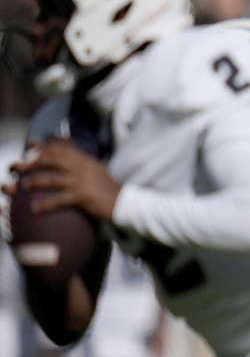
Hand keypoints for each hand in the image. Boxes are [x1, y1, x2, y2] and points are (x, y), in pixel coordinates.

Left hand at [3, 139, 120, 221]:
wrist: (125, 203)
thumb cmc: (108, 189)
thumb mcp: (95, 170)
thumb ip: (80, 162)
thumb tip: (64, 158)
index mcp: (85, 160)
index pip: (60, 148)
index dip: (41, 149)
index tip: (28, 154)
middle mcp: (82, 168)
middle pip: (53, 159)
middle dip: (32, 161)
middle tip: (17, 167)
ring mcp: (83, 182)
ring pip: (53, 178)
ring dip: (34, 181)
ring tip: (21, 186)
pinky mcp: (84, 197)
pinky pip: (60, 199)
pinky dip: (45, 204)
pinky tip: (34, 208)